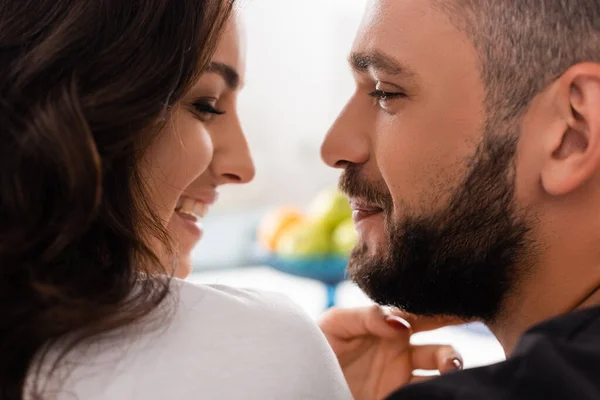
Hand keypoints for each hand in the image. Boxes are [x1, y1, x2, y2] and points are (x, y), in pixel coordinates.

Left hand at [320, 306, 463, 399]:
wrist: (303, 379)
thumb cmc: (317, 345)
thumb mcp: (336, 323)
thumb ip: (368, 315)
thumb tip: (401, 322)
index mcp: (390, 326)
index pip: (423, 315)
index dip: (443, 309)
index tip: (460, 305)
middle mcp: (403, 352)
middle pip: (441, 348)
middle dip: (455, 346)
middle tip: (461, 341)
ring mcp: (402, 378)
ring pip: (440, 374)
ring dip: (451, 368)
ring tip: (449, 368)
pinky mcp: (398, 397)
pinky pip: (424, 394)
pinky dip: (438, 389)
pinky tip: (439, 384)